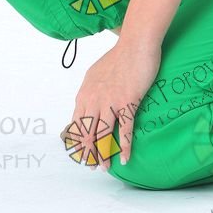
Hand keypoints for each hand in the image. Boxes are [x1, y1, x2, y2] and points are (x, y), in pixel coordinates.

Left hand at [60, 37, 161, 169]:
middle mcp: (94, 99)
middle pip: (87, 132)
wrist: (136, 44)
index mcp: (85, 93)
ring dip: (102, 154)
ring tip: (104, 168)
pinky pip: (124, 129)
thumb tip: (86, 103)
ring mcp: (110, 101)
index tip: (79, 153)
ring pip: (102, 134)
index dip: (77, 140)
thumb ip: (90, 90)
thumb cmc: (119, 57)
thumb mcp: (96, 73)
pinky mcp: (127, 102)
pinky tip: (124, 158)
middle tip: (90, 167)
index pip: (76, 122)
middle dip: (87, 152)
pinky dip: (123, 146)